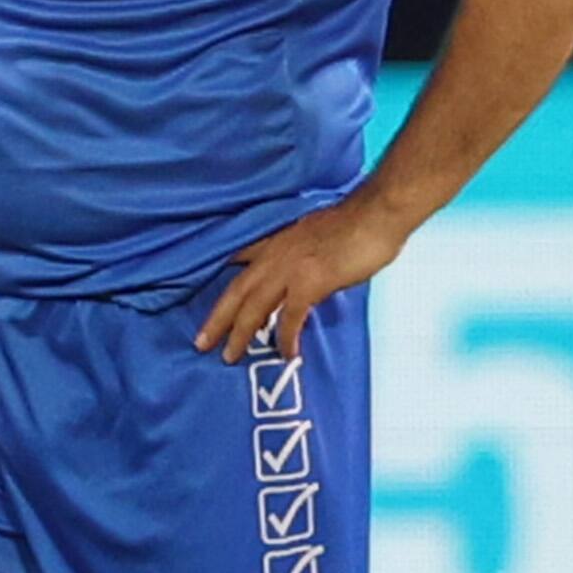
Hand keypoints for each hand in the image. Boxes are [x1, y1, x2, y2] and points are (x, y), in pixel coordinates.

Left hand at [196, 194, 410, 363]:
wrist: (377, 214)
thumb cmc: (355, 223)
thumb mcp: (313, 233)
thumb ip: (299, 253)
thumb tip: (302, 274)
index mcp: (275, 241)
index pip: (237, 258)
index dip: (218, 278)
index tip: (195, 292)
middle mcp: (275, 255)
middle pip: (236, 291)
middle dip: (217, 319)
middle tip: (200, 343)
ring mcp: (290, 269)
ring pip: (253, 307)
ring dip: (240, 334)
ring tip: (230, 357)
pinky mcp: (310, 283)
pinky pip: (290, 318)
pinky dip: (285, 338)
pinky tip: (287, 354)